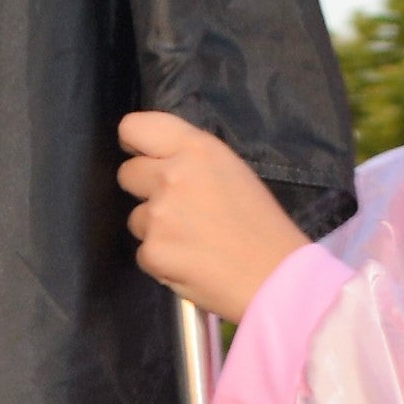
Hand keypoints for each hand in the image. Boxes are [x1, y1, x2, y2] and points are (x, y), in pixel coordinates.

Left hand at [117, 112, 309, 326]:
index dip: (134, 143)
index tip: (143, 157)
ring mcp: (158, 214)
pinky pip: (144, 252)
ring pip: (137, 217)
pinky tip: (191, 264)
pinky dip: (161, 260)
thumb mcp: (234, 172)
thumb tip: (162, 164)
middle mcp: (171, 175)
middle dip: (145, 190)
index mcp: (197, 149)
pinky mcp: (152, 251)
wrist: (276, 277)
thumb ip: (194, 162)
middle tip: (177, 208)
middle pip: (127, 174)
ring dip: (156, 229)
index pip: (135, 126)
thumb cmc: (263, 226)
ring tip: (193, 242)